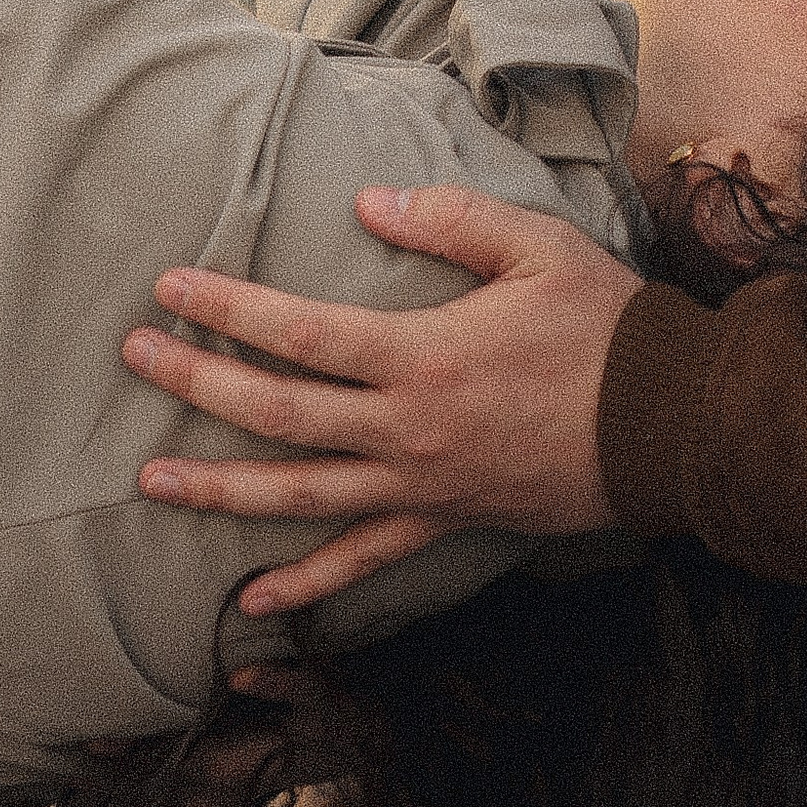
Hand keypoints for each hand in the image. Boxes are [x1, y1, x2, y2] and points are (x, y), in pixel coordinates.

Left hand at [121, 186, 642, 612]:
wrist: (671, 423)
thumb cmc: (607, 327)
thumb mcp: (537, 247)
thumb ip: (449, 221)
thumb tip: (367, 204)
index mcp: (422, 355)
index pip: (298, 333)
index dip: (227, 310)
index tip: (170, 288)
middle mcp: (407, 430)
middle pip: (278, 414)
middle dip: (198, 385)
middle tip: (135, 358)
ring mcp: (422, 485)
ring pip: (301, 496)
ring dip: (221, 489)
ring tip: (151, 480)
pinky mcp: (446, 521)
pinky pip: (365, 562)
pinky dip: (307, 584)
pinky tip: (253, 601)